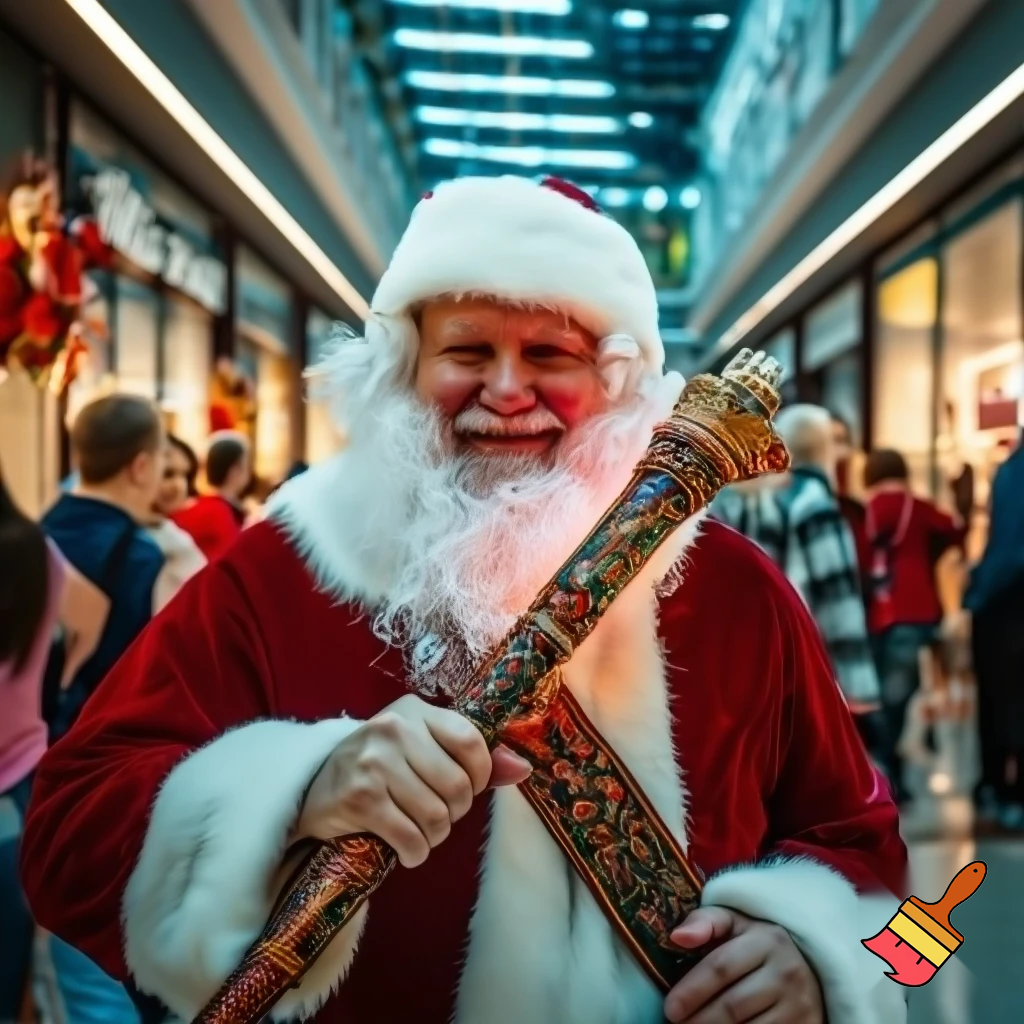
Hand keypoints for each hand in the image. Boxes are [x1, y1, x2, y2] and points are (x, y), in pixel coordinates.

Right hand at [295, 695, 531, 867]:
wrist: (314, 789)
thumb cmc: (379, 767)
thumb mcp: (423, 749)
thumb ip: (471, 757)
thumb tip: (522, 769)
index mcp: (415, 710)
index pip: (472, 742)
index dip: (480, 776)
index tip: (466, 789)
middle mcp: (394, 728)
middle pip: (457, 786)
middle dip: (454, 813)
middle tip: (437, 815)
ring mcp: (374, 761)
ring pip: (436, 816)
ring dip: (434, 836)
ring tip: (419, 832)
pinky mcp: (359, 797)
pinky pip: (410, 837)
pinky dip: (415, 853)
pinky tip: (405, 848)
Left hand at [664, 907, 823, 1022]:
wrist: (806, 967)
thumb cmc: (755, 944)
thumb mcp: (733, 924)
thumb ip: (705, 923)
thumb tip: (677, 937)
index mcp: (766, 939)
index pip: (721, 967)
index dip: (692, 990)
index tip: (670, 1008)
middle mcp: (787, 971)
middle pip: (732, 1005)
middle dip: (699, 1020)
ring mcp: (800, 1003)